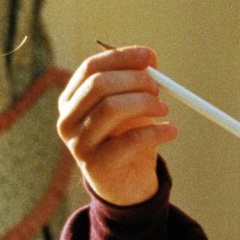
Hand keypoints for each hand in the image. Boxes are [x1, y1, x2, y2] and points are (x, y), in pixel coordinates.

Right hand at [57, 45, 177, 205]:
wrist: (124, 183)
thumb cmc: (126, 136)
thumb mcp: (130, 105)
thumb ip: (136, 80)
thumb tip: (149, 57)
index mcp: (71, 99)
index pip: (91, 68)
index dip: (121, 57)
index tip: (149, 56)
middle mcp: (67, 120)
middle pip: (99, 85)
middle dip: (135, 80)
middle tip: (159, 87)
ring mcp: (78, 143)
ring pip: (112, 108)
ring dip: (146, 103)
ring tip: (165, 109)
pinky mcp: (96, 165)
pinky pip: (130, 140)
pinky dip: (157, 131)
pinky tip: (171, 130)